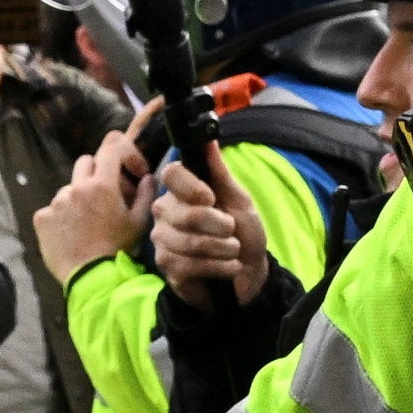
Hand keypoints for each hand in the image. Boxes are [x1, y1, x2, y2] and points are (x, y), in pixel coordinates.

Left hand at [35, 127, 143, 277]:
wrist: (91, 279)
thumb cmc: (119, 250)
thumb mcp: (139, 222)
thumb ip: (146, 194)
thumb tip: (148, 178)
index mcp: (103, 184)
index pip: (112, 146)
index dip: (124, 152)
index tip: (131, 171)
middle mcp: (76, 187)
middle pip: (86, 162)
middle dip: (99, 172)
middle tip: (107, 194)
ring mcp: (56, 202)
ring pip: (69, 188)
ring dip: (80, 197)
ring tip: (88, 222)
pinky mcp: (42, 218)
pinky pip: (53, 209)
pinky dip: (63, 216)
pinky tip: (72, 234)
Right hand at [148, 160, 269, 304]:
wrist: (250, 272)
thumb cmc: (243, 233)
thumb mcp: (239, 200)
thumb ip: (220, 173)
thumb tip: (209, 139)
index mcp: (181, 191)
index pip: (171, 174)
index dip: (191, 186)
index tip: (211, 198)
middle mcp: (165, 212)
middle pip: (185, 213)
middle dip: (219, 225)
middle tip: (232, 231)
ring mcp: (162, 240)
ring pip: (190, 242)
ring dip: (223, 249)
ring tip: (232, 251)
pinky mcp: (167, 266)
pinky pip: (189, 264)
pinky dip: (218, 267)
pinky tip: (228, 268)